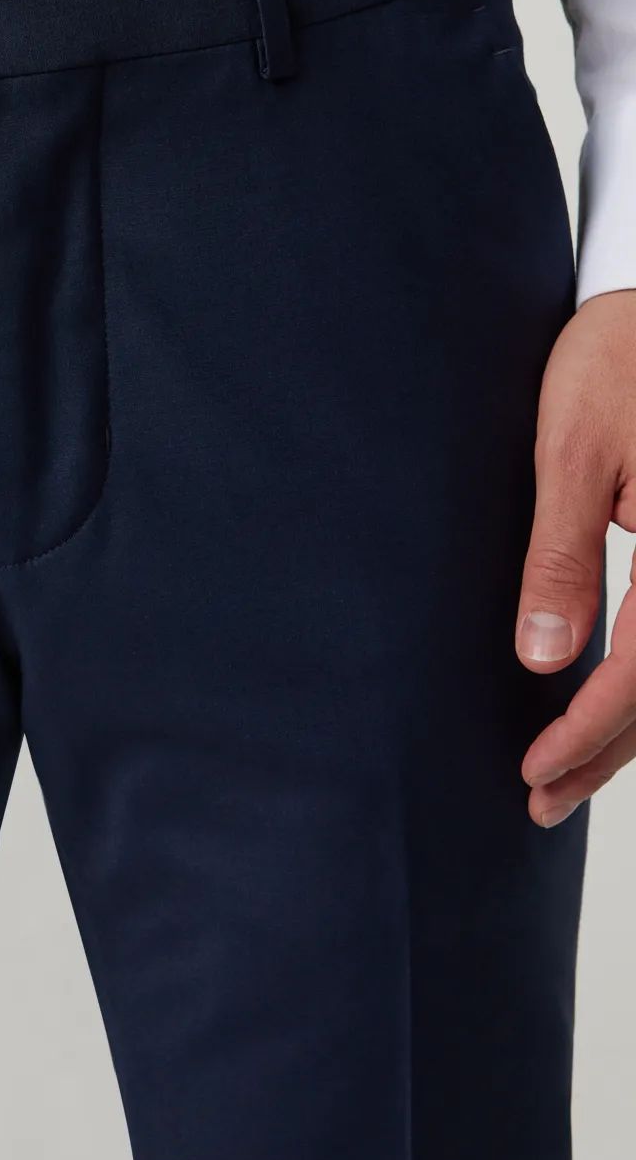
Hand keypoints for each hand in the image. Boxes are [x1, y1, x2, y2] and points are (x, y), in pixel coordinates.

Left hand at [517, 288, 635, 825]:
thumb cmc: (617, 357)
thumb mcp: (575, 450)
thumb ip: (562, 555)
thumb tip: (542, 657)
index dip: (589, 732)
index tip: (533, 771)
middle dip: (607, 753)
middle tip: (541, 802)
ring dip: (631, 730)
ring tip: (568, 777)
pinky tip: (610, 706)